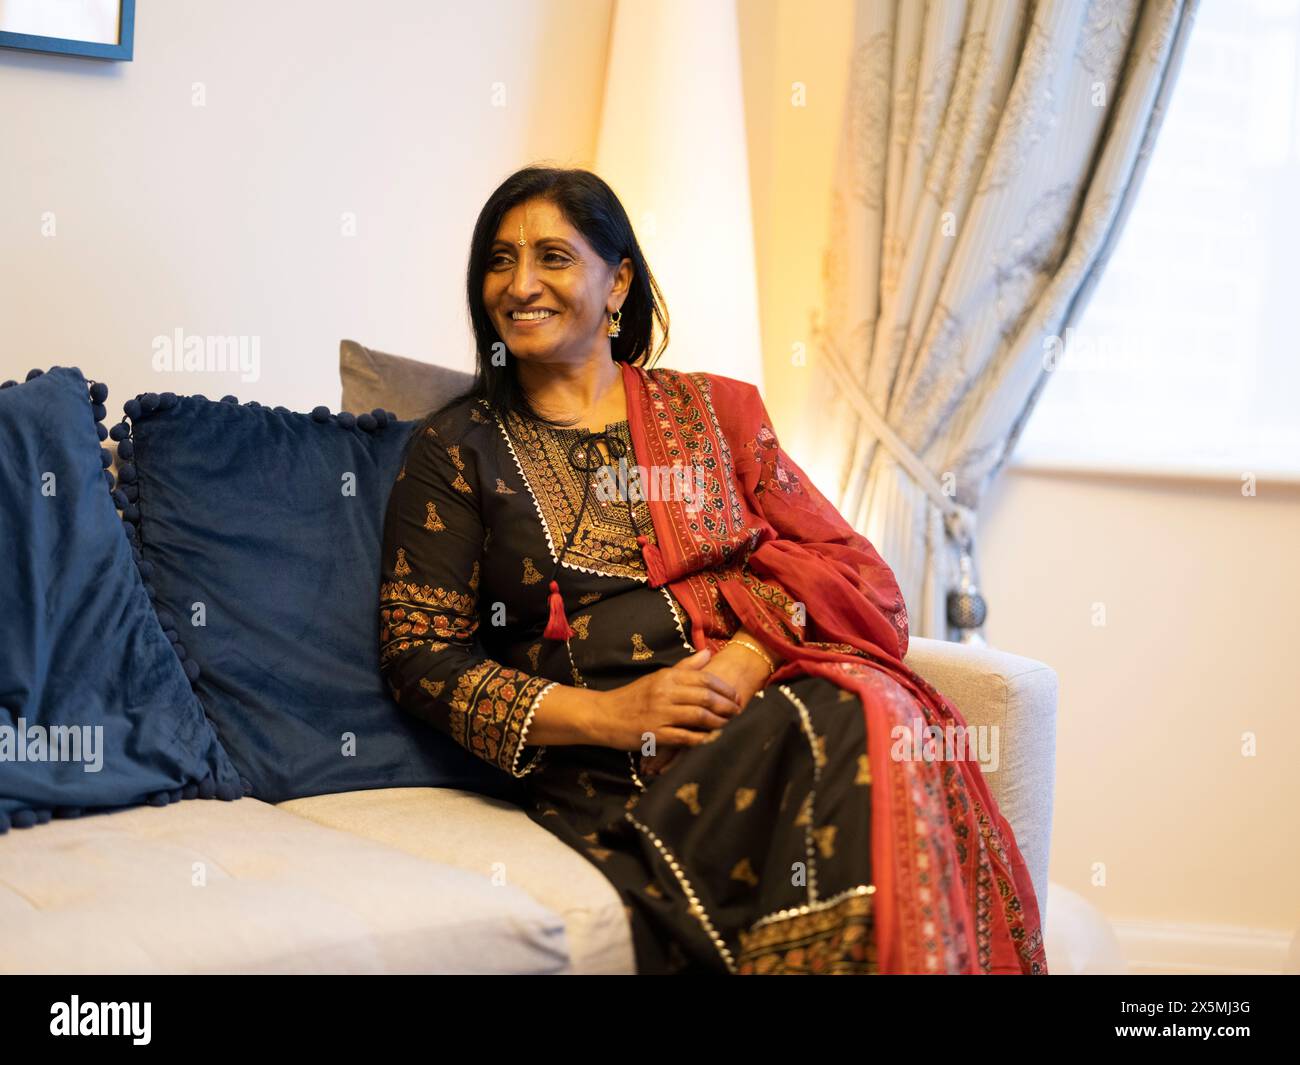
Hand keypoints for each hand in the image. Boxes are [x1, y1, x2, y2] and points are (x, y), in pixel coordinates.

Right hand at [590, 648, 742, 753]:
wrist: (604, 715)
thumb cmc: (634, 696)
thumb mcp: (658, 677)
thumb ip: (684, 667)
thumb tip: (708, 653)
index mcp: (667, 677)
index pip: (704, 678)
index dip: (724, 688)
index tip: (736, 696)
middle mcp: (665, 693)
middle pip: (705, 697)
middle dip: (726, 705)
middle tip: (738, 711)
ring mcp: (660, 714)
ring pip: (699, 717)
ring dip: (718, 722)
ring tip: (727, 725)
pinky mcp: (655, 734)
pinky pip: (684, 737)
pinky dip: (700, 739)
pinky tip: (710, 740)